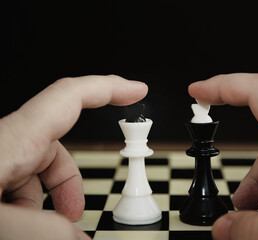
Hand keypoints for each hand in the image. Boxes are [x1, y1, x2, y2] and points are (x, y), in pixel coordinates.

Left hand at [0, 75, 147, 238]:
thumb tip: (78, 236)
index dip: (109, 88)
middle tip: (78, 210)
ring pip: (39, 168)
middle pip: (57, 145)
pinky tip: (25, 226)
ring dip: (51, 199)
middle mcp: (6, 142)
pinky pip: (21, 181)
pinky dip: (31, 205)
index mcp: (11, 141)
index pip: (70, 97)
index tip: (137, 90)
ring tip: (49, 225)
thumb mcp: (1, 222)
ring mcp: (0, 157)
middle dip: (73, 180)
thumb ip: (44, 228)